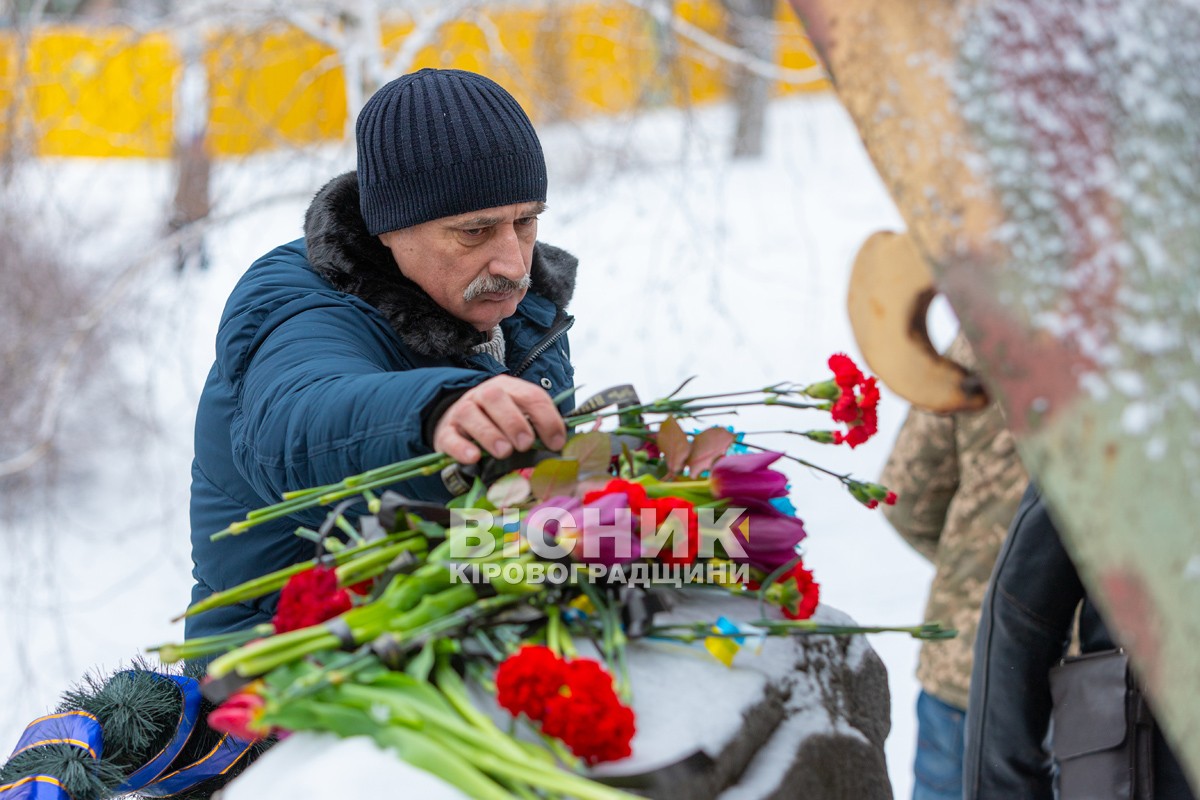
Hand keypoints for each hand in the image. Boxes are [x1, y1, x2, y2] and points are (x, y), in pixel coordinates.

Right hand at [432, 375, 566, 463]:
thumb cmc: (498, 422)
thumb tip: (562, 447)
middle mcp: (484, 395)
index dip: (546, 418)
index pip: (531, 396)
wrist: (458, 421)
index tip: (556, 442)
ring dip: (490, 434)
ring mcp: (462, 411)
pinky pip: (450, 437)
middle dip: (514, 422)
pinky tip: (473, 457)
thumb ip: (538, 428)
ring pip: (472, 415)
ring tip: (504, 452)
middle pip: (497, 399)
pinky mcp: (445, 432)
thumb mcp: (520, 418)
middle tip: (526, 444)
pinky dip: (461, 447)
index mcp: (510, 388)